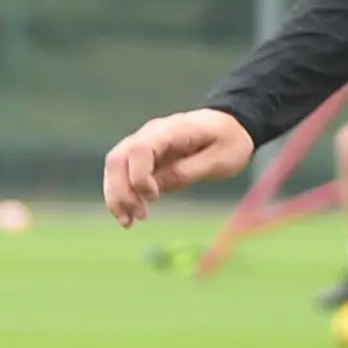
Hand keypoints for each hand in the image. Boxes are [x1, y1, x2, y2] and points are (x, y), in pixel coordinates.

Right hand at [102, 108, 255, 225]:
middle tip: (138, 217)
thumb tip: (156, 188)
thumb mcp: (219, 161)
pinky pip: (123, 172)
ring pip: (115, 166)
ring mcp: (145, 142)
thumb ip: (187, 172)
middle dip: (120, 191)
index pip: (140, 149)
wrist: (232, 126)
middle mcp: (151, 133)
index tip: (154, 197)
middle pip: (118, 158)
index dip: (139, 176)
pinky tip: (128, 215)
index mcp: (173, 130)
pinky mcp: (144, 155)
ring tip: (128, 222)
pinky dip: (121, 193)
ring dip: (116, 195)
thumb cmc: (230, 141)